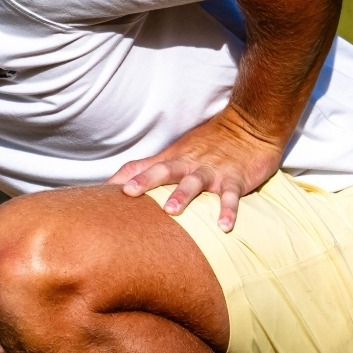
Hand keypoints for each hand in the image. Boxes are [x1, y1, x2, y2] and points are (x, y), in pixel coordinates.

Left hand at [108, 111, 284, 231]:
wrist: (250, 125)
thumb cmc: (209, 143)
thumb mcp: (175, 152)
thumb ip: (146, 167)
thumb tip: (113, 182)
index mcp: (174, 159)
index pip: (144, 167)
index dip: (124, 178)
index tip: (102, 193)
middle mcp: (190, 164)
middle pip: (165, 170)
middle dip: (147, 181)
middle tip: (130, 193)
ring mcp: (213, 171)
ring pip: (196, 182)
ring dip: (183, 195)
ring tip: (171, 211)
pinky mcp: (236, 179)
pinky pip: (231, 195)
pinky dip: (228, 210)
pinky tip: (224, 227)